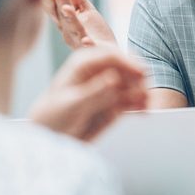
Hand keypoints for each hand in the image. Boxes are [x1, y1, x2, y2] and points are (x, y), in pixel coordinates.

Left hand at [29, 45, 146, 140]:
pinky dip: (139, 105)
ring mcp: (108, 87)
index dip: (129, 62)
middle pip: (126, 68)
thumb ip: (94, 91)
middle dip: (138, 78)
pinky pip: (131, 100)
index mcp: (83, 64)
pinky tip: (143, 112)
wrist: (50, 138)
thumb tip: (114, 77)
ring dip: (141, 93)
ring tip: (145, 106)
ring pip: (132, 85)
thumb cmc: (51, 117)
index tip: (142, 73)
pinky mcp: (114, 103)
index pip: (111, 55)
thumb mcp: (72, 104)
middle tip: (144, 93)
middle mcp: (98, 72)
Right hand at [41, 0, 116, 48]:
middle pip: (61, 11)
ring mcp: (78, 40)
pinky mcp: (92, 50)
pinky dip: (87, 44)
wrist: (110, 57)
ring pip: (72, 27)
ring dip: (69, 17)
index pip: (53, 3)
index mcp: (63, 20)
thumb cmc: (95, 32)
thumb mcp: (84, 8)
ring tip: (67, 8)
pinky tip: (87, 40)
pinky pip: (89, 47)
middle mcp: (67, 30)